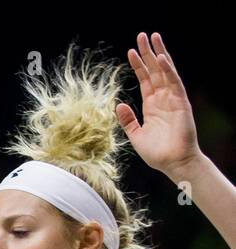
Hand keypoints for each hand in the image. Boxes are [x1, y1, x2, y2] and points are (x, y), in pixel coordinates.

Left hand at [117, 32, 200, 178]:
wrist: (173, 163)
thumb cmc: (156, 153)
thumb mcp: (135, 135)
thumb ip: (127, 120)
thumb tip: (117, 104)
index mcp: (152, 106)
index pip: (145, 80)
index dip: (138, 66)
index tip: (129, 52)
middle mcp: (163, 99)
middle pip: (155, 70)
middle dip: (148, 53)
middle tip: (142, 36)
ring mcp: (173, 99)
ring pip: (165, 71)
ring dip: (158, 54)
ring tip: (152, 38)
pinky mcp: (181, 103)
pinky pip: (174, 83)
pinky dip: (168, 70)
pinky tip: (161, 58)